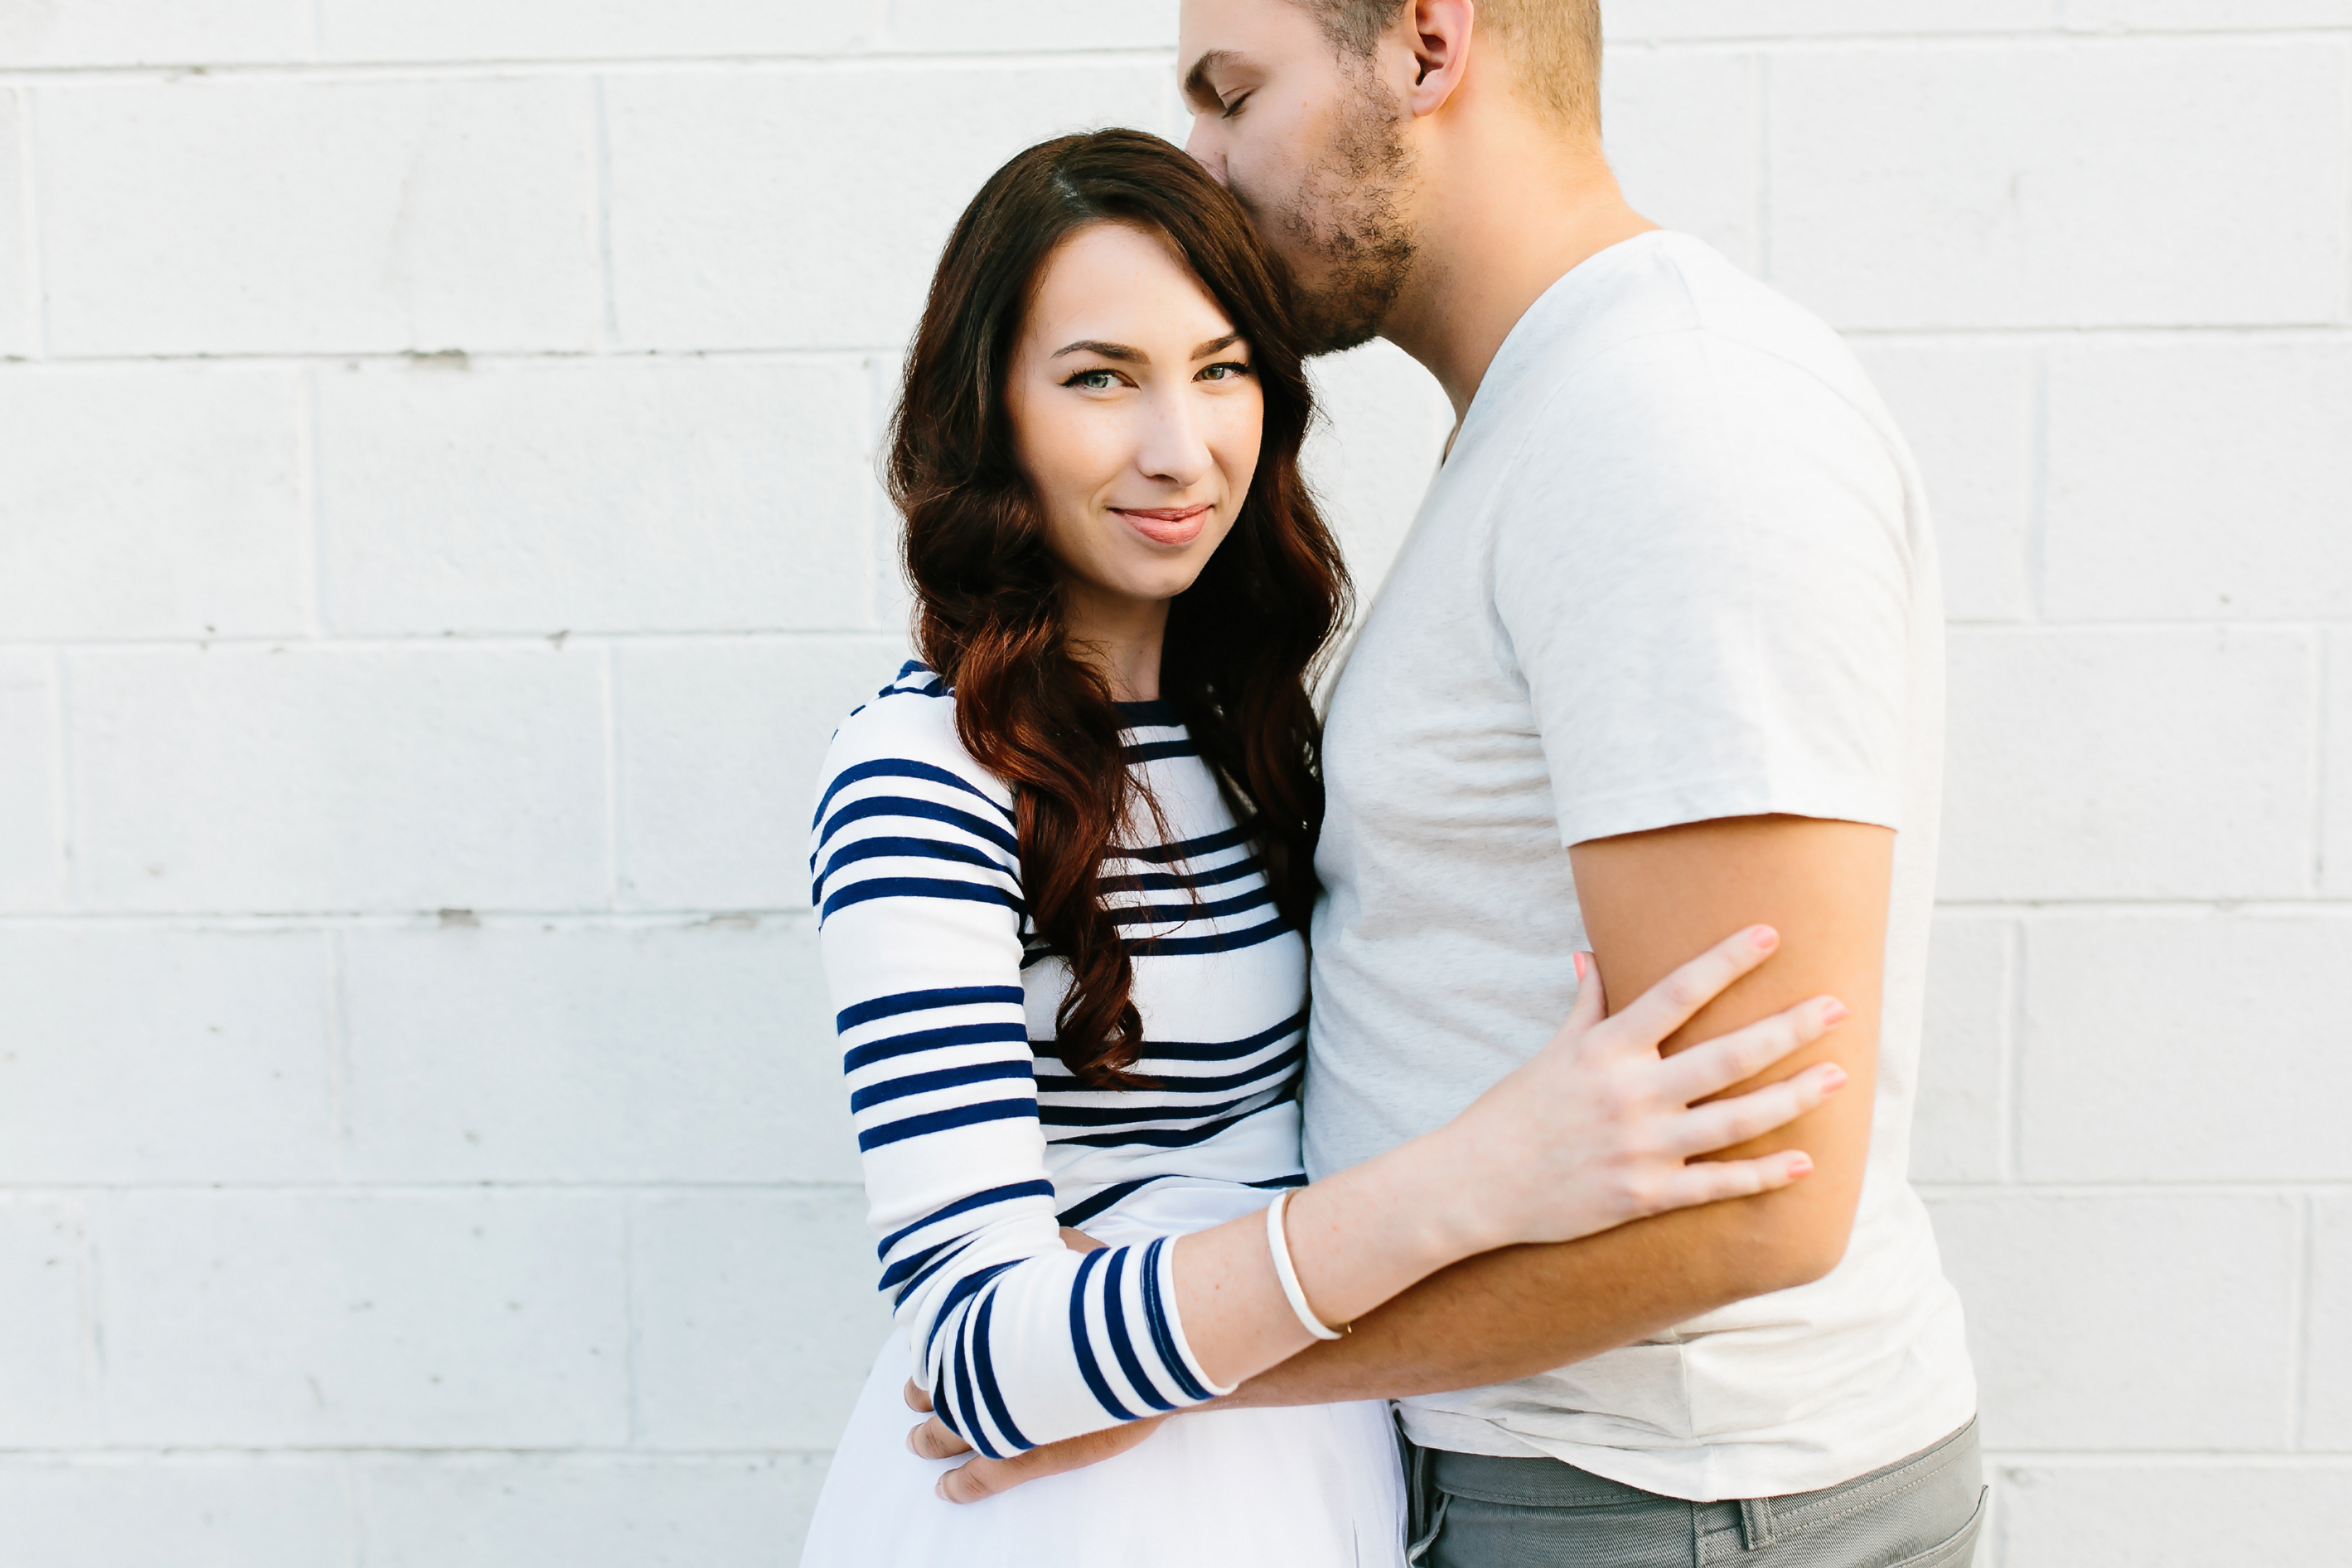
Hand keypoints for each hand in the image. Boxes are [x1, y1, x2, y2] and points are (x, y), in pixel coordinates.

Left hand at [902, 1223, 1150, 1502]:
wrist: (1144, 1346)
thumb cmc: (1110, 1297)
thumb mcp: (1071, 1253)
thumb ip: (1047, 1246)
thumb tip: (1039, 1232)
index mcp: (984, 1328)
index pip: (940, 1341)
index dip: (929, 1349)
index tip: (924, 1351)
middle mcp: (981, 1376)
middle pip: (937, 1389)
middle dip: (921, 1393)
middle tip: (912, 1396)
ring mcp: (1000, 1420)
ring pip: (947, 1435)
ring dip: (928, 1439)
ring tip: (915, 1441)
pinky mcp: (1028, 1456)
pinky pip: (981, 1478)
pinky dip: (959, 1485)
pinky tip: (944, 1489)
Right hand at [1435, 924, 1848, 1252]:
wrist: (1475, 1183)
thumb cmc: (1514, 1111)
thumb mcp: (1550, 1050)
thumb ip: (1585, 1005)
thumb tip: (1591, 955)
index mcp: (1608, 1049)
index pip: (1677, 992)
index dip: (1726, 960)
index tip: (1771, 934)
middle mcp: (1631, 1094)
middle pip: (1727, 1055)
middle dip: (1788, 1028)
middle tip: (1838, 1006)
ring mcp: (1641, 1147)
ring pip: (1736, 1119)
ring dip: (1794, 1096)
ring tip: (1839, 1076)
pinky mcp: (1645, 1196)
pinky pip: (1717, 1183)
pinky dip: (1763, 1175)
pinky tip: (1805, 1163)